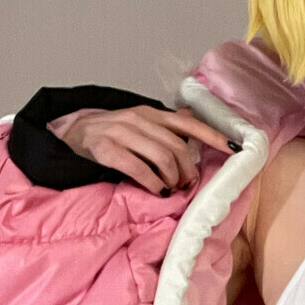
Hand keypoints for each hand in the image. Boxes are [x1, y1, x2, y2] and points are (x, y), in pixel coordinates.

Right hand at [62, 105, 237, 194]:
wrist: (70, 134)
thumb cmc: (110, 134)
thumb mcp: (139, 124)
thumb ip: (164, 126)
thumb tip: (194, 122)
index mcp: (150, 114)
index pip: (188, 123)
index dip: (213, 136)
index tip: (235, 148)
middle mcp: (138, 119)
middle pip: (177, 145)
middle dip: (187, 168)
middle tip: (187, 184)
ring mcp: (120, 132)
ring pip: (161, 156)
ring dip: (172, 178)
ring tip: (171, 188)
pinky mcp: (105, 149)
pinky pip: (137, 168)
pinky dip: (152, 182)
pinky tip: (156, 190)